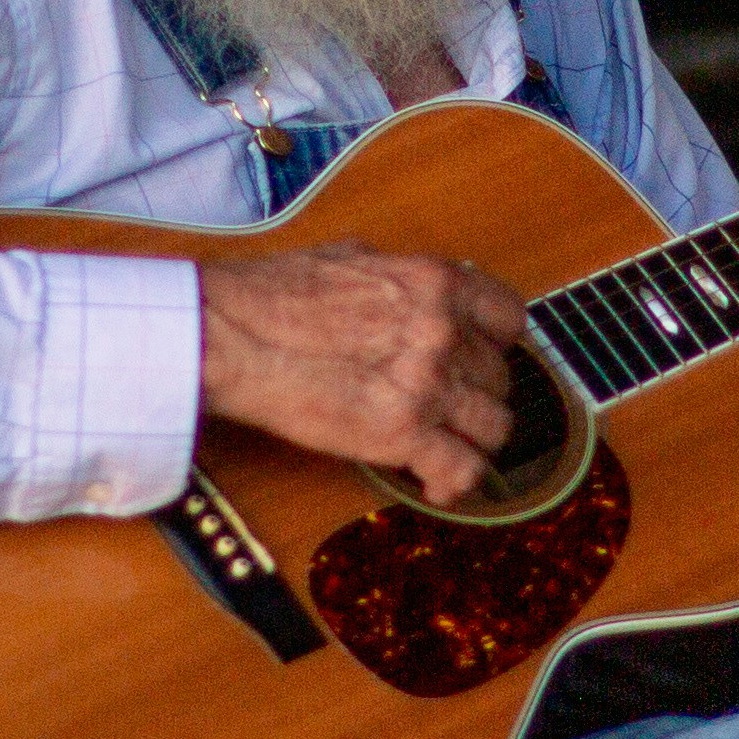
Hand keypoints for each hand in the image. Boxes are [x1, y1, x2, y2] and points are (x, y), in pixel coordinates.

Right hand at [200, 245, 528, 503]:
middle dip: (475, 395)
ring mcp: (428, 383)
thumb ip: (390, 270)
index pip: (509, 318)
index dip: (495, 344)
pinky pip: (463, 470)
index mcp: (434, 282)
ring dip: (471, 440)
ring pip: (494, 426)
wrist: (229, 335)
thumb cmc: (268, 295)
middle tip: (447, 406)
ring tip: (446, 445)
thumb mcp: (346, 256)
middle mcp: (443, 330)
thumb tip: (397, 276)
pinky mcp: (402, 433)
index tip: (478, 358)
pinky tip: (435, 482)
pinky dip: (453, 482)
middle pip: (500, 377)